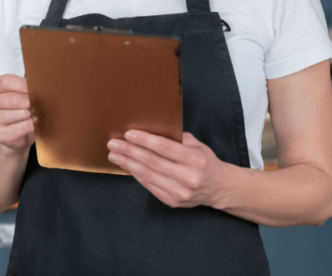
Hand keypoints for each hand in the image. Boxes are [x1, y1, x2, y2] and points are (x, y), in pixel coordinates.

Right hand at [0, 74, 34, 152]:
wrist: (13, 134)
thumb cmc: (16, 108)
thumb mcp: (17, 92)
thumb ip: (23, 87)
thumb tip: (36, 86)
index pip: (6, 82)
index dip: (23, 85)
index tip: (34, 88)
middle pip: (13, 99)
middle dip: (29, 102)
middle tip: (37, 104)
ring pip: (19, 113)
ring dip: (30, 114)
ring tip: (34, 114)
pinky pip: (21, 128)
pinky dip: (30, 125)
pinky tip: (32, 123)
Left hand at [107, 131, 229, 208]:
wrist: (218, 188)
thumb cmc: (205, 162)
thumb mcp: (197, 145)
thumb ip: (176, 138)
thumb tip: (150, 129)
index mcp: (195, 160)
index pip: (165, 148)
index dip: (144, 140)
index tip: (128, 134)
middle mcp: (188, 177)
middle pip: (152, 162)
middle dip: (129, 151)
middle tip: (113, 144)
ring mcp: (180, 192)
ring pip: (147, 175)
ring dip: (127, 164)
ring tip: (114, 155)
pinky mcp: (172, 201)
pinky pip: (149, 186)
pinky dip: (136, 175)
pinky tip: (126, 166)